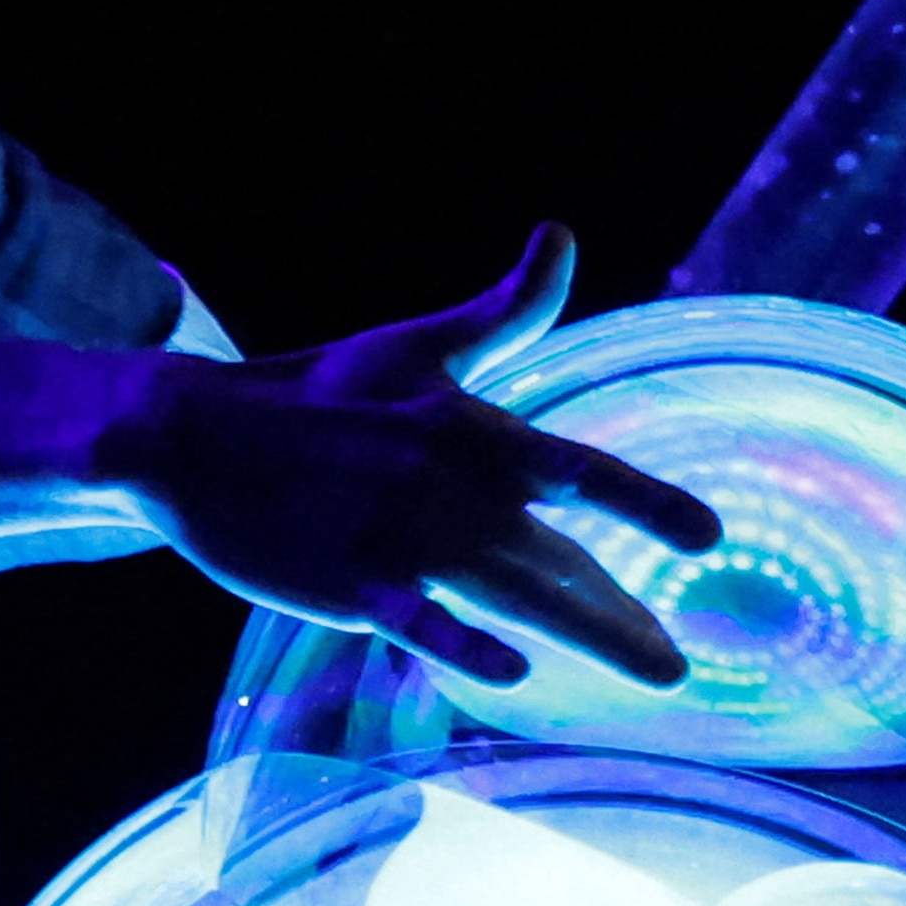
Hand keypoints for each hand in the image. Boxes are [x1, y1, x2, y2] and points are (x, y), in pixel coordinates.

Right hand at [99, 227, 720, 687]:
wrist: (193, 431)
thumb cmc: (318, 390)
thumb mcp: (418, 345)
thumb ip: (507, 308)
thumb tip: (562, 233)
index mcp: (469, 430)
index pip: (577, 470)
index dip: (645, 501)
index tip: (713, 535)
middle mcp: (448, 486)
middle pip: (556, 557)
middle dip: (622, 612)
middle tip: (679, 668)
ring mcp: (397, 537)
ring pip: (508, 593)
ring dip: (585, 631)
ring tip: (653, 669)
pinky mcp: (346, 580)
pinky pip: (413, 616)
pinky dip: (459, 640)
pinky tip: (510, 672)